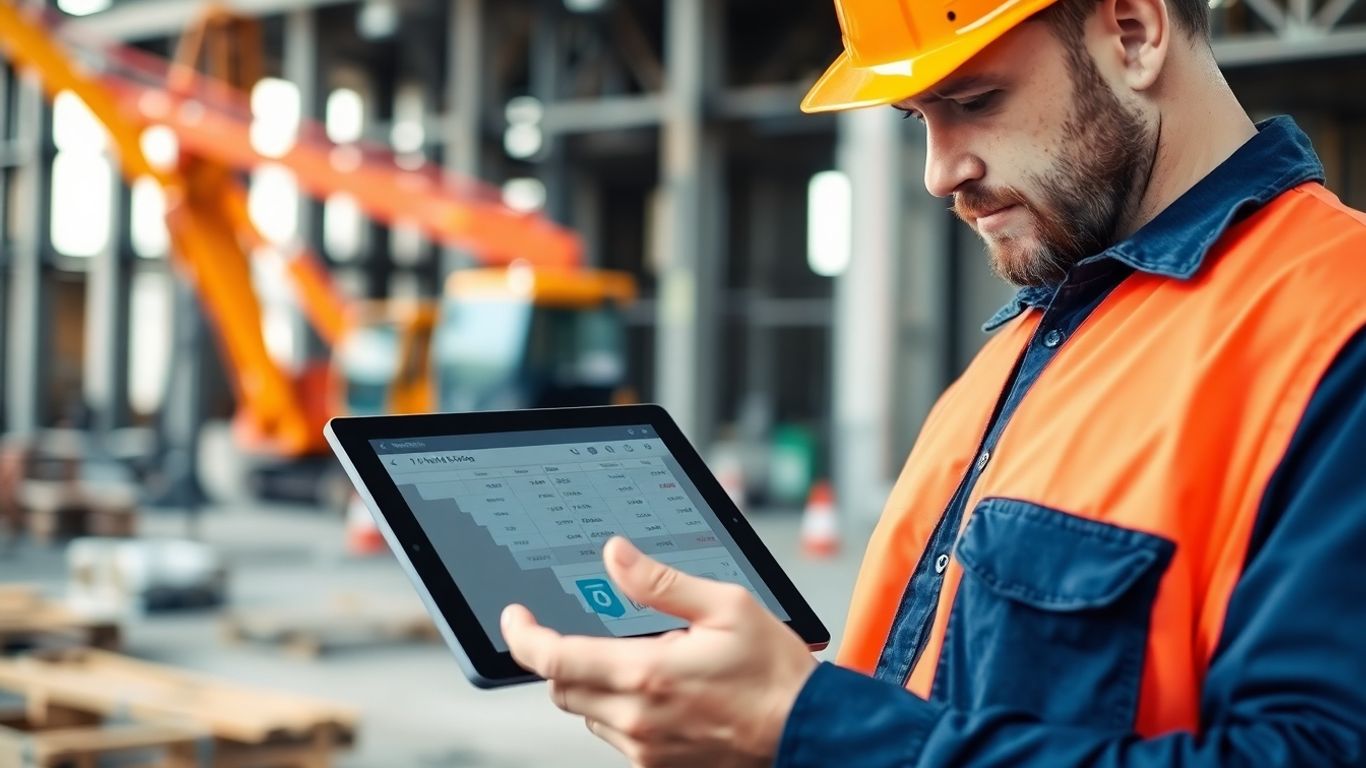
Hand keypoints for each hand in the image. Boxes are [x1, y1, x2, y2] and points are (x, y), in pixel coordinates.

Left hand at [501, 536, 817, 767]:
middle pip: (562, 688)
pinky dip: (621, 708)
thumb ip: (660, 582)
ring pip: (587, 713)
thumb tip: (615, 556)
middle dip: (564, 657)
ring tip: (646, 660)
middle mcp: (637, 719)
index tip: (515, 617)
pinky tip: (662, 691)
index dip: (523, 637)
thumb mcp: (726, 606)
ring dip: (595, 683)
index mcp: (647, 674)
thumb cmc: (776, 673)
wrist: (808, 732)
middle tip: (593, 630)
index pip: (556, 660)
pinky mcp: (657, 766)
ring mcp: (645, 749)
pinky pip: (616, 735)